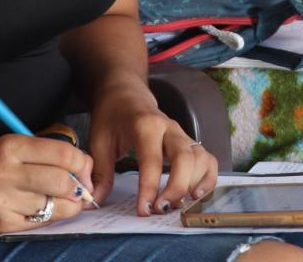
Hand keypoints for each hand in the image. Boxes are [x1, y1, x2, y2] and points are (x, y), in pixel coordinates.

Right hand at [0, 134, 93, 233]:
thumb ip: (48, 152)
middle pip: (63, 182)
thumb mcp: (14, 145)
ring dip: (67, 202)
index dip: (81, 161)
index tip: (82, 164)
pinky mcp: (3, 224)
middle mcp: (5, 174)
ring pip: (56, 206)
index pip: (63, 154)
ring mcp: (3, 202)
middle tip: (79, 184)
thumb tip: (85, 167)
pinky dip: (51, 214)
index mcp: (11, 147)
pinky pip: (42, 222)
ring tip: (61, 196)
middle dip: (78, 185)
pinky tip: (44, 206)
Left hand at [87, 82, 217, 215]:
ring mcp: (182, 135)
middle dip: (176, 188)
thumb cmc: (112, 116)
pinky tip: (195, 195)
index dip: (149, 188)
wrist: (126, 93)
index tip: (143, 210)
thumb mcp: (99, 140)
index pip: (152, 160)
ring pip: (200, 159)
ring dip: (194, 185)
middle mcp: (170, 128)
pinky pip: (208, 159)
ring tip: (178, 205)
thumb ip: (100, 172)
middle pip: (184, 159)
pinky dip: (207, 178)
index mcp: (145, 125)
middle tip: (160, 209)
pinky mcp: (189, 142)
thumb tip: (95, 200)